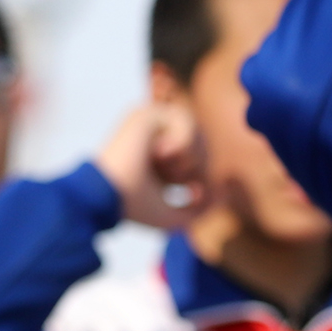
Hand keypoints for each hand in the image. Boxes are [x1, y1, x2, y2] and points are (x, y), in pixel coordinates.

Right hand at [93, 96, 206, 232]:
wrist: (107, 197)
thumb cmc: (134, 207)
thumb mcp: (174, 216)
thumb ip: (200, 209)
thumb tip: (225, 194)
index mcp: (154, 157)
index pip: (194, 156)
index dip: (202, 174)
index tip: (194, 193)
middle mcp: (150, 137)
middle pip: (199, 142)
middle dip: (200, 166)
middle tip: (187, 184)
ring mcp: (146, 123)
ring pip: (194, 129)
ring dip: (191, 155)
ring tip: (171, 170)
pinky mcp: (145, 114)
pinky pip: (184, 119)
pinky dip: (183, 141)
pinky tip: (161, 154)